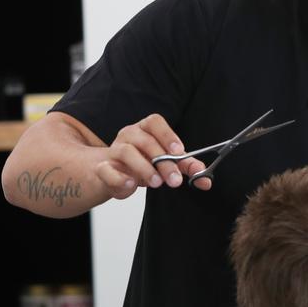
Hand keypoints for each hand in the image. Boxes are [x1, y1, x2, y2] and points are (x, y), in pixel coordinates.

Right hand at [95, 114, 210, 198]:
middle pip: (146, 141)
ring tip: (156, 182)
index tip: (179, 152)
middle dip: (163, 161)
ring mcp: (113, 150)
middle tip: (174, 179)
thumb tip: (206, 180)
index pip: (154, 122)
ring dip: (143, 167)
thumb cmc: (142, 164)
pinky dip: (119, 177)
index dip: (168, 135)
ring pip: (126, 151)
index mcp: (144, 129)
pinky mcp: (102, 168)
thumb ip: (186, 167)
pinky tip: (132, 185)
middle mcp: (128, 135)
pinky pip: (106, 169)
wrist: (112, 175)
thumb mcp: (166, 163)